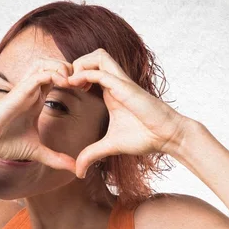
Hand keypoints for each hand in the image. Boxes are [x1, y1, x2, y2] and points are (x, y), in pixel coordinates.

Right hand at [0, 58, 86, 171]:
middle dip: (71, 69)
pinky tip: (64, 84)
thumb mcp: (37, 152)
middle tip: (84, 83)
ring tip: (73, 82)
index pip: (58, 78)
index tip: (87, 91)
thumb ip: (56, 158)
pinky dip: (53, 74)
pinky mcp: (18, 91)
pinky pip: (38, 73)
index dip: (74, 80)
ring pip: (45, 62)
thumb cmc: (5, 144)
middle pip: (53, 64)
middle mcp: (31, 90)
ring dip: (62, 67)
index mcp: (36, 100)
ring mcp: (24, 89)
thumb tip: (74, 169)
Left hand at [62, 48, 192, 177]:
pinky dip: (86, 74)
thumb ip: (91, 155)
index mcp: (110, 91)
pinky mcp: (126, 87)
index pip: (90, 70)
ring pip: (98, 55)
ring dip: (80, 64)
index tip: (63, 91)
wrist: (165, 136)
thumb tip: (78, 172)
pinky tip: (75, 85)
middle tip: (65, 83)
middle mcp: (115, 83)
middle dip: (74, 64)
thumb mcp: (110, 146)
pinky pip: (102, 72)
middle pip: (92, 56)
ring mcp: (121, 83)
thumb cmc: (143, 137)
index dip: (74, 75)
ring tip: (71, 82)